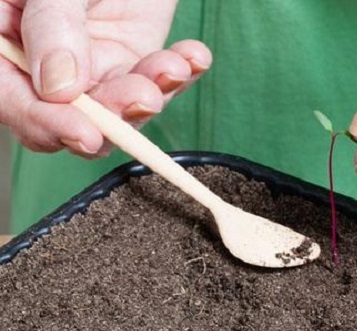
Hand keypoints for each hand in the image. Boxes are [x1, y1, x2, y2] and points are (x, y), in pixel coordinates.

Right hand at [0, 0, 211, 156]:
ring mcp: (90, 62)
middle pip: (69, 114)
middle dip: (110, 114)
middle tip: (143, 100)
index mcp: (2, 41)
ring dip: (149, 94)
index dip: (46, 123)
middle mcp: (42, 61)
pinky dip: (178, 73)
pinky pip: (156, 80)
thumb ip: (51, 26)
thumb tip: (60, 89)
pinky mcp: (132, 56)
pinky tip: (193, 57)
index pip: (12, 98)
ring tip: (173, 68)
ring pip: (117, 105)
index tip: (84, 134)